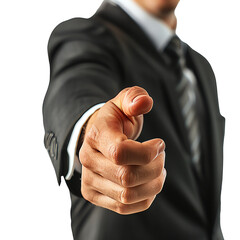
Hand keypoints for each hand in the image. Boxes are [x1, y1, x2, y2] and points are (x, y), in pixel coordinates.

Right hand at [79, 86, 165, 214]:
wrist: (100, 138)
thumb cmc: (116, 120)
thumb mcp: (125, 102)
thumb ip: (135, 97)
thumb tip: (144, 102)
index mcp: (96, 136)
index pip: (120, 153)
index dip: (147, 152)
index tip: (159, 144)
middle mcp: (88, 160)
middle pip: (127, 177)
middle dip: (155, 168)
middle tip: (161, 157)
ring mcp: (89, 180)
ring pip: (127, 195)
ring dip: (153, 184)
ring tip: (158, 169)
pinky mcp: (93, 194)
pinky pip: (123, 207)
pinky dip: (145, 198)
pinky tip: (149, 183)